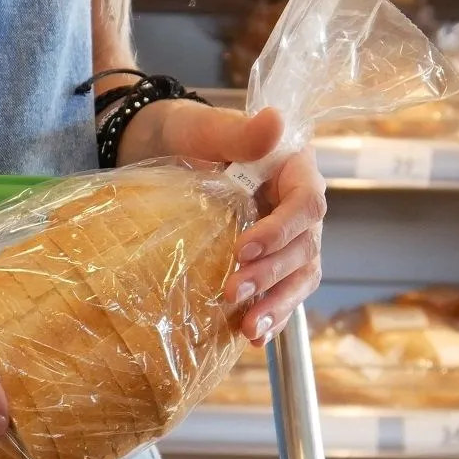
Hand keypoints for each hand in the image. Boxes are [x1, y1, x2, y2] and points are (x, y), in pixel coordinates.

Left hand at [118, 100, 326, 345]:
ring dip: (277, 304)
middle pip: (305, 247)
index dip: (281, 230)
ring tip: (249, 327)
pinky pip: (279, 292)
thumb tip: (276, 122)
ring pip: (299, 276)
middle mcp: (295, 207)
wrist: (152, 148)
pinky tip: (253, 337)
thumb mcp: (200, 127)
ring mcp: (282, 238)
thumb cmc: (180, 132)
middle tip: (231, 291)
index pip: (306, 203)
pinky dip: (271, 315)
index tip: (244, 248)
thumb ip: (237, 133)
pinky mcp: (263, 262)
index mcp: (292, 170)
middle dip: (271, 274)